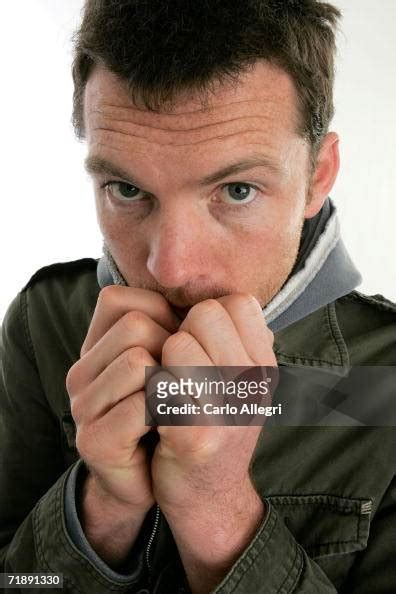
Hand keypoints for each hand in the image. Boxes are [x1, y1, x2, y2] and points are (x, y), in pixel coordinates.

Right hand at [65, 285, 177, 562]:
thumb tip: (210, 298)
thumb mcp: (177, 361)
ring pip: (137, 361)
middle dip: (172, 351)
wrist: (171, 482)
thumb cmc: (178, 412)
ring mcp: (83, 407)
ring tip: (173, 407)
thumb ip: (179, 326)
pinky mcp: (94, 441)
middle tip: (180, 385)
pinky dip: (166, 415)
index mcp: (97, 347)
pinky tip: (167, 430)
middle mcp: (82, 371)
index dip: (162, 318)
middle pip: (135, 326)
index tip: (179, 350)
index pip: (119, 299)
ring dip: (171, 384)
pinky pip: (141, 406)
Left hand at [151, 294, 275, 591]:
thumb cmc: (215, 425)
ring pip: (179, 343)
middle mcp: (255, 381)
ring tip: (169, 389)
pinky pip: (160, 383)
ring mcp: (230, 408)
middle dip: (183, 333)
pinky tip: (157, 411)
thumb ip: (233, 339)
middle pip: (206, 314)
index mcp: (266, 363)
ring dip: (163, 362)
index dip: (207, 317)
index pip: (236, 302)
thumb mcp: (241, 380)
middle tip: (179, 368)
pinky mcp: (197, 434)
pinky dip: (151, 391)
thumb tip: (216, 296)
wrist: (208, 497)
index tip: (200, 346)